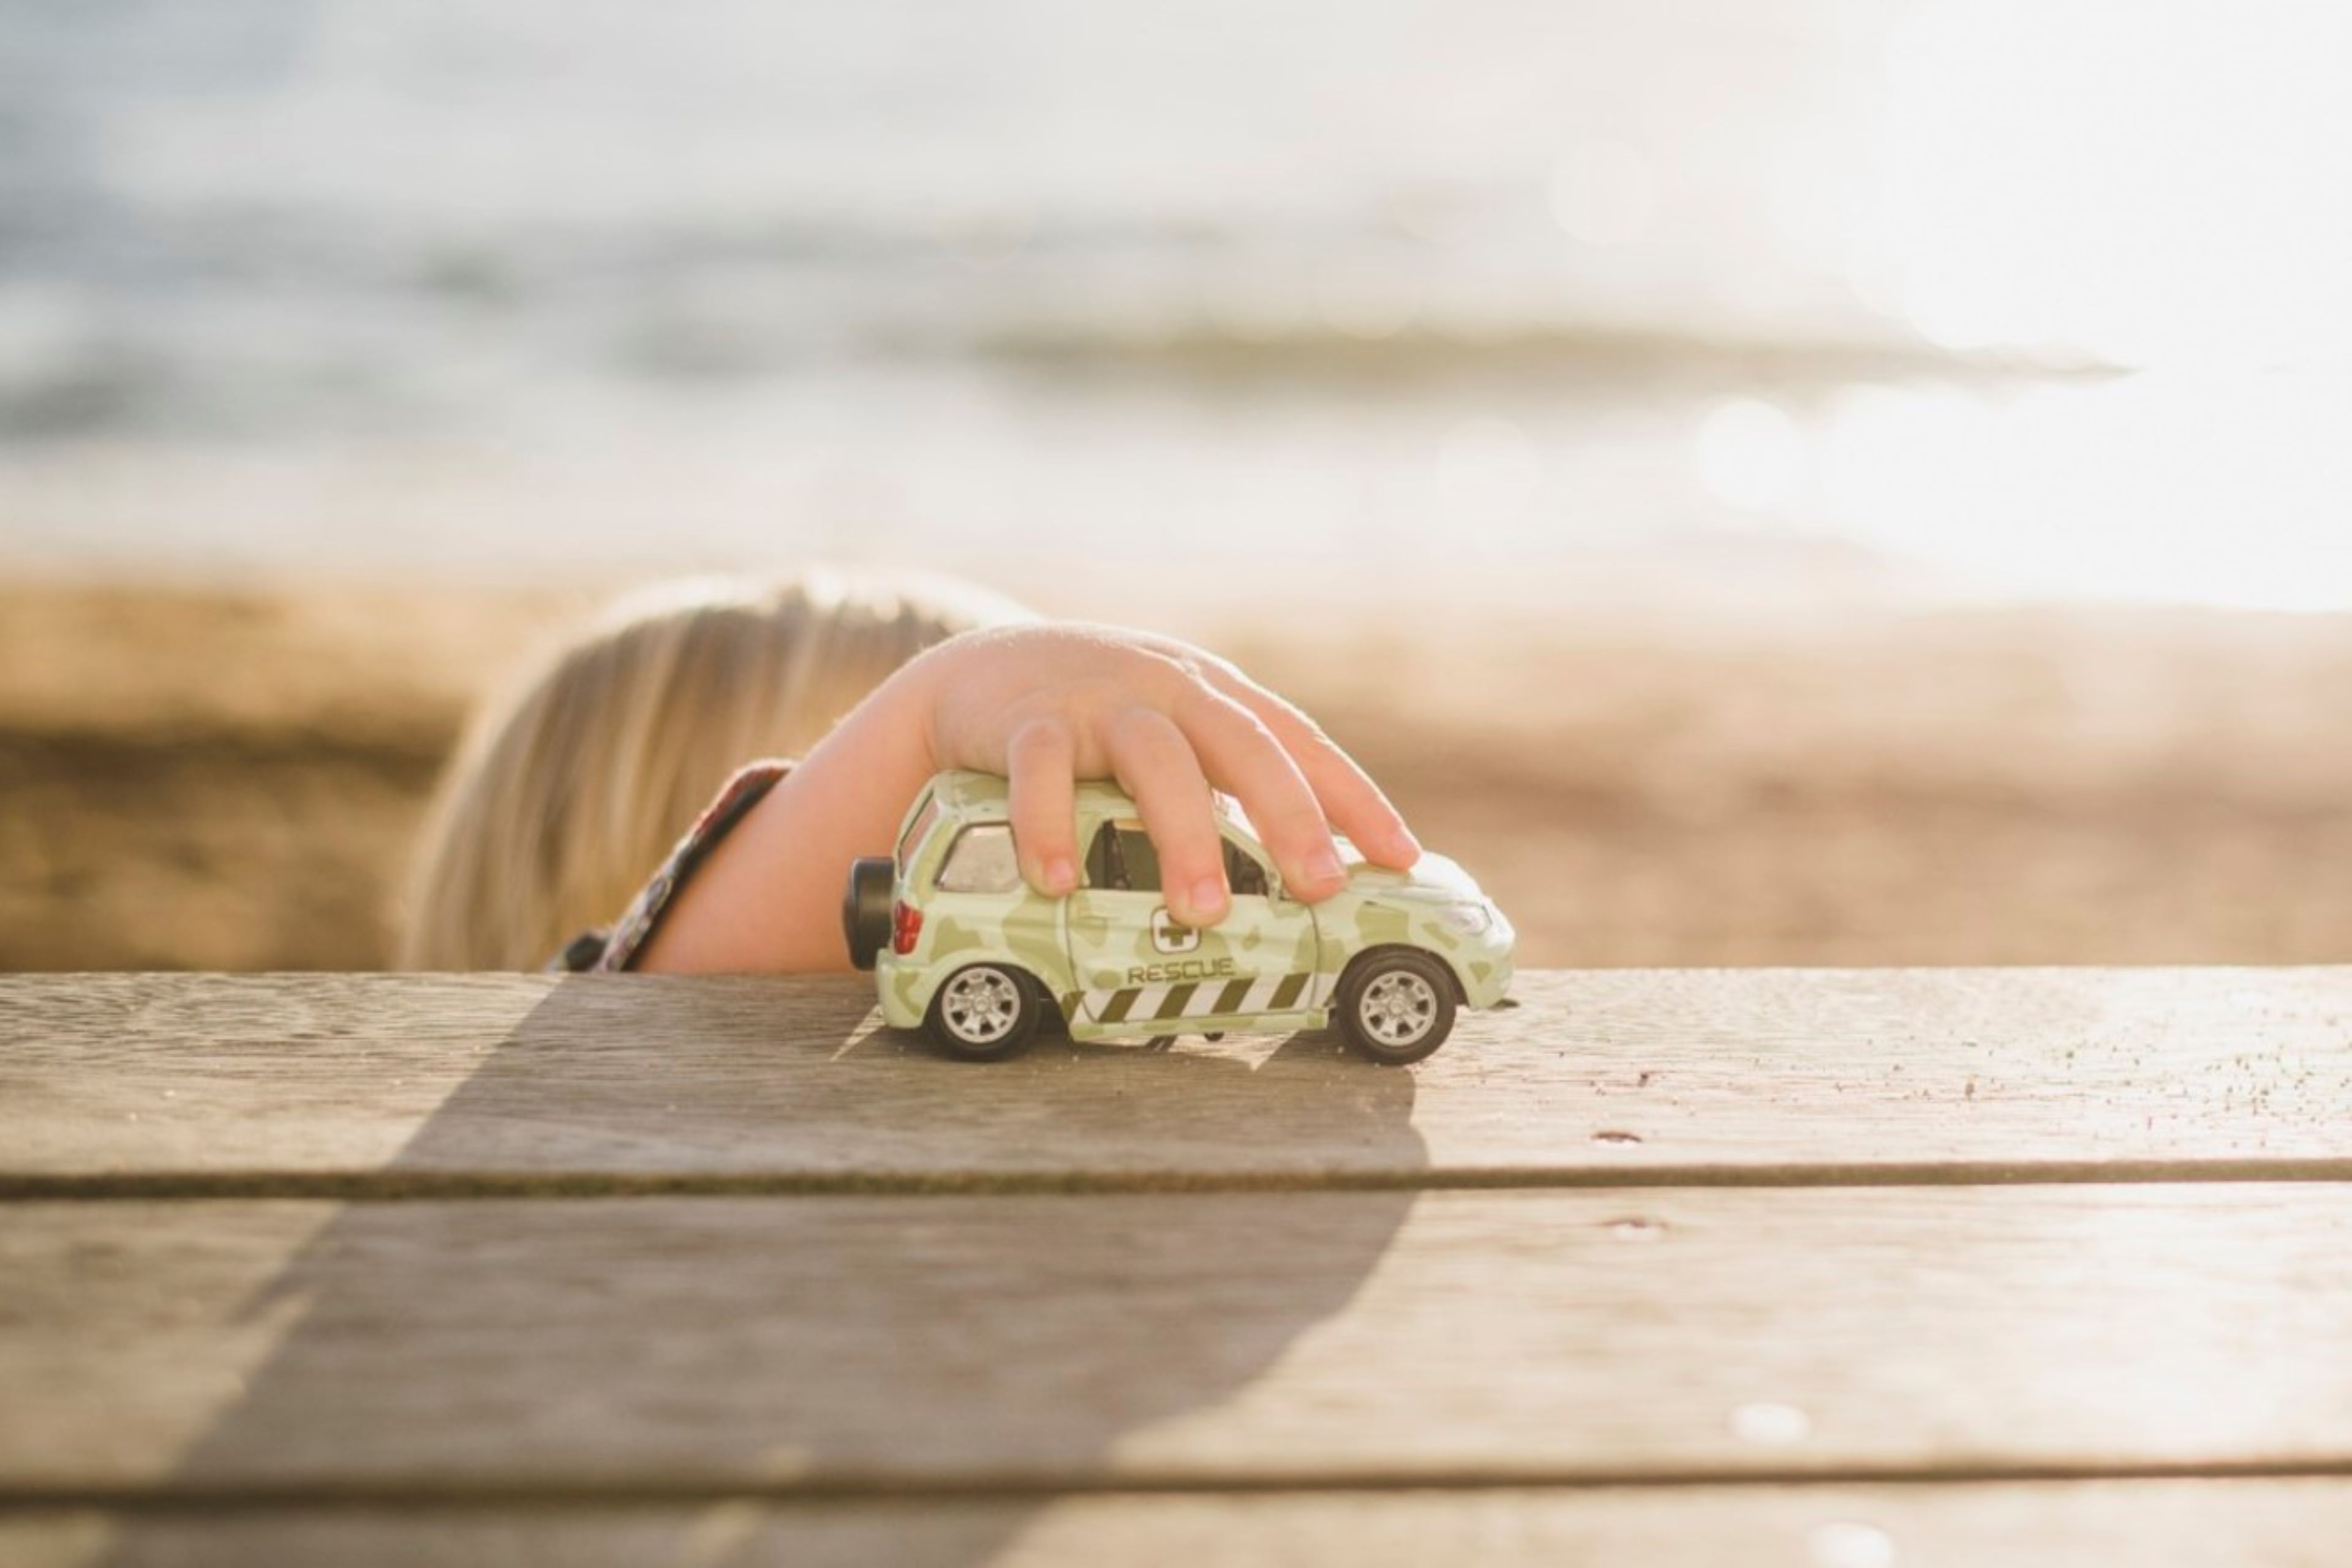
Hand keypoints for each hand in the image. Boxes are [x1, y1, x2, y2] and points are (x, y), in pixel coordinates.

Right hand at [915, 623, 1419, 925]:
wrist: (980, 669)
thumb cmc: (1098, 720)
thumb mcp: (1174, 735)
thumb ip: (1225, 787)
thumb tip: (1302, 877)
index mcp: (1215, 697)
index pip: (1301, 743)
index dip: (1354, 799)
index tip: (1400, 859)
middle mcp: (1168, 689)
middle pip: (1245, 745)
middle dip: (1290, 816)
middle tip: (1319, 887)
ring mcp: (1099, 700)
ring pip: (1156, 759)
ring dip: (1184, 836)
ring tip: (1203, 911)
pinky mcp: (1026, 719)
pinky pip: (1041, 773)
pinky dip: (1049, 827)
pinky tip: (1059, 883)